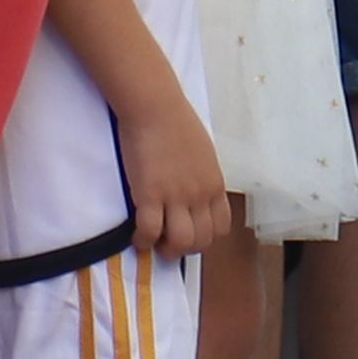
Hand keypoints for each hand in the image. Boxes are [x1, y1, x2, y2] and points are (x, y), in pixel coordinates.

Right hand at [124, 91, 235, 263]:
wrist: (155, 108)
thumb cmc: (177, 122)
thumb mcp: (203, 153)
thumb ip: (202, 177)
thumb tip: (195, 191)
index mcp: (214, 184)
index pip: (220, 227)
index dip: (204, 238)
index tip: (189, 234)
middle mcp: (199, 195)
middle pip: (202, 240)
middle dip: (186, 249)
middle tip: (169, 243)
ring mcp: (176, 197)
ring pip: (181, 242)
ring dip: (167, 250)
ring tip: (154, 243)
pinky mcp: (149, 195)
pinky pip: (149, 231)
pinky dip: (143, 240)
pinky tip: (137, 236)